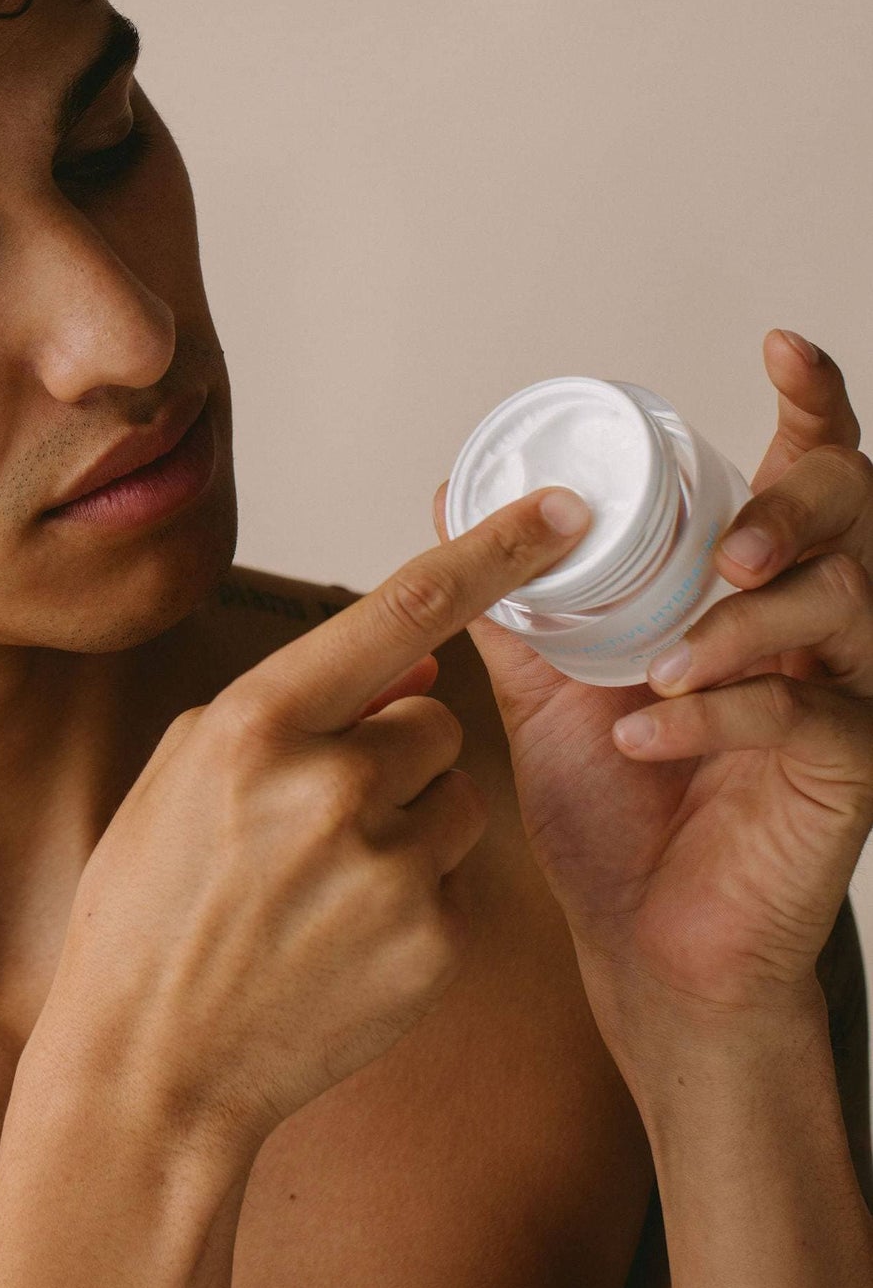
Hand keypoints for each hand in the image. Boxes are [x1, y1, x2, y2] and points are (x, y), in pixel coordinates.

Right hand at [28, 486, 591, 1167]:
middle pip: (435, 720)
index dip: (490, 551)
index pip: (401, 610)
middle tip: (323, 814)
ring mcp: (389, 869)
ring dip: (413, 819)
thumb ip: (300, 701)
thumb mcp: (189, 768)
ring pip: (459, 796)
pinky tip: (343, 934)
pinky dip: (416, 892)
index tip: (559, 511)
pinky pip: (458, 876)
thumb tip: (417, 669)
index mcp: (260, 723)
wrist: (151, 1064)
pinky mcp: (434, 943)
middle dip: (398, 750)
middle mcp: (333, 785)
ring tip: (328, 881)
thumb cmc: (151, 907)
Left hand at [435, 329, 872, 1031]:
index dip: (815, 402)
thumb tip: (453, 502)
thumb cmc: (605, 807)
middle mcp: (812, 630)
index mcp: (749, 591)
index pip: (808, 473)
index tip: (778, 351)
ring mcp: (846, 699)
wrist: (636, 936)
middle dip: (794, 508)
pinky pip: (804, 718)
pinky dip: (716, 714)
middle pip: (855, 514)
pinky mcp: (850, 774)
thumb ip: (517, 597)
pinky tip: (642, 735)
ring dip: (746, 621)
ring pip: (847, 606)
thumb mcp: (548, 683)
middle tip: (725, 548)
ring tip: (665, 657)